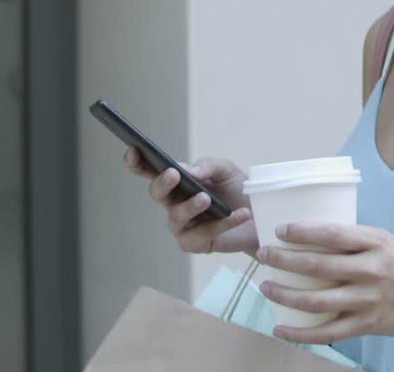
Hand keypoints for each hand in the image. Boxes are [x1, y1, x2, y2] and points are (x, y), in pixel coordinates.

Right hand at [124, 150, 256, 253]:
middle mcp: (174, 203)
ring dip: (190, 206)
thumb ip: (207, 166)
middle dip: (162, 183)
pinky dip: (221, 224)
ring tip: (206, 198)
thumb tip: (188, 169)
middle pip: (157, 193)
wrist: (260, 216)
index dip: (138, 163)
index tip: (133, 151)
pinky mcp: (194, 243)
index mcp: (178, 183)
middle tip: (174, 174)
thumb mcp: (226, 170)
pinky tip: (238, 215)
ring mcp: (182, 225)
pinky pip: (201, 235)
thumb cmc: (238, 191)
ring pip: (176, 216)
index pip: (151, 172)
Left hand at [256, 223, 393, 343]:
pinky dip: (300, 333)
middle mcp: (370, 270)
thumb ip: (355, 239)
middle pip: (317, 266)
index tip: (280, 230)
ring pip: (316, 301)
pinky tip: (280, 328)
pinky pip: (326, 332)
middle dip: (283, 260)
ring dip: (284, 294)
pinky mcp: (366, 325)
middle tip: (263, 255)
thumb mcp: (386, 242)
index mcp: (375, 243)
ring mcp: (367, 300)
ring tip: (265, 286)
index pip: (331, 234)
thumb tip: (313, 234)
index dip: (302, 232)